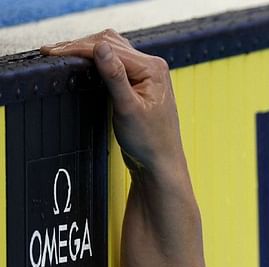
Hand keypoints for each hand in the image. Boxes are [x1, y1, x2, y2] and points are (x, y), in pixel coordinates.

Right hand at [41, 30, 184, 175]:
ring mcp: (145, 75)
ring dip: (86, 51)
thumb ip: (114, 76)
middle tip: (51, 52)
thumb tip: (100, 47)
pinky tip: (81, 63)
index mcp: (153, 69)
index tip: (53, 52)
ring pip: (110, 51)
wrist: (160, 164)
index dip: (78, 48)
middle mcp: (151, 67)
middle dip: (79, 46)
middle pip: (110, 44)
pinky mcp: (137, 84)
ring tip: (61, 54)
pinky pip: (114, 63)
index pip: (110, 48)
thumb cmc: (150, 142)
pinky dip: (95, 61)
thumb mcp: (128, 108)